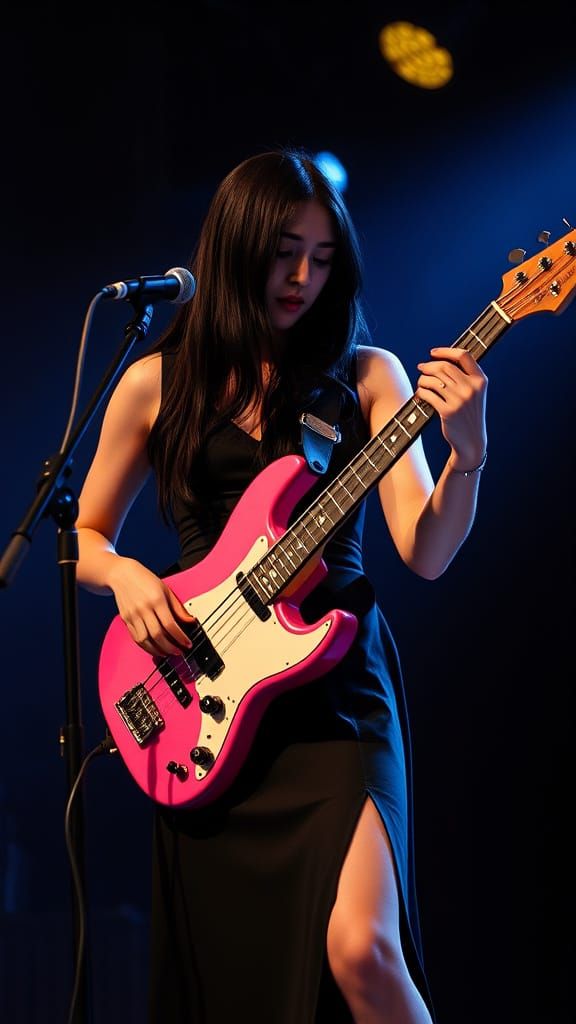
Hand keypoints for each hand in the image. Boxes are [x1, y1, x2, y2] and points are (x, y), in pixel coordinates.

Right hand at [108, 557, 196, 656]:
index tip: (187, 644)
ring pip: (145, 639)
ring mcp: (133, 615)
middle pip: (157, 635)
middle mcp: (144, 608)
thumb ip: (178, 608)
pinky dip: (145, 646)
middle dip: (170, 647)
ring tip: (166, 652)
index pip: (170, 624)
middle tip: (178, 651)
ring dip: (157, 650)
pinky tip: (153, 648)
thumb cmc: (145, 580)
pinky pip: (136, 638)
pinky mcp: (126, 620)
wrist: (122, 575)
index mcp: (156, 600)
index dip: (180, 637)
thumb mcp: (166, 590)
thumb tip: (190, 621)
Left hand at [416, 347, 487, 468]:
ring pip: (433, 379)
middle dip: (429, 365)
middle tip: (421, 368)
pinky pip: (428, 394)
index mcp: (481, 380)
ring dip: (422, 379)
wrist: (471, 441)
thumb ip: (465, 378)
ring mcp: (459, 400)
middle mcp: (471, 388)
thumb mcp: (475, 394)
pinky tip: (420, 395)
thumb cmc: (470, 415)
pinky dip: (421, 392)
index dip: (445, 351)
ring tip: (421, 383)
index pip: (463, 356)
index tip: (433, 352)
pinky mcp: (447, 411)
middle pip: (444, 366)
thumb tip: (440, 361)